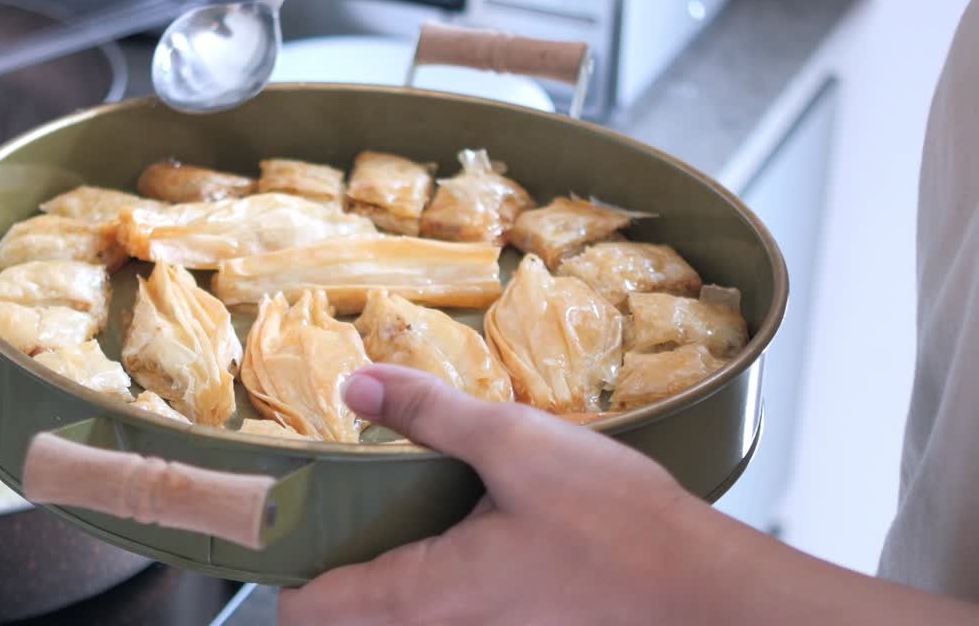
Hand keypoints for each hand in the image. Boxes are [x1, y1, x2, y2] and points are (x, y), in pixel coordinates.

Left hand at [277, 364, 742, 625]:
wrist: (702, 590)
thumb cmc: (616, 526)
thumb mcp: (515, 444)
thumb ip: (430, 414)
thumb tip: (357, 386)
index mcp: (423, 595)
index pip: (307, 611)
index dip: (285, 561)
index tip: (289, 510)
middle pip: (347, 620)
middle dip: (333, 564)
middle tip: (343, 499)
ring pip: (398, 617)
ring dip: (385, 571)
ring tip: (402, 504)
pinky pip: (447, 614)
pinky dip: (434, 580)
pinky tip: (466, 526)